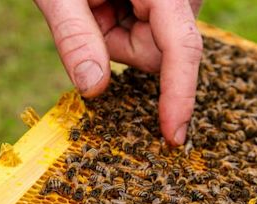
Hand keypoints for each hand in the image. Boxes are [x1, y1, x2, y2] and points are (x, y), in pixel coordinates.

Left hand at [36, 0, 202, 145]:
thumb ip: (75, 36)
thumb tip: (94, 90)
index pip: (182, 46)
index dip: (179, 94)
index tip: (174, 137)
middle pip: (164, 54)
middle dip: (124, 48)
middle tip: (94, 12)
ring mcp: (178, 2)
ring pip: (158, 51)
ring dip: (123, 39)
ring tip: (102, 3)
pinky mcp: (171, 7)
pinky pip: (154, 40)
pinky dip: (128, 32)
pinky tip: (115, 5)